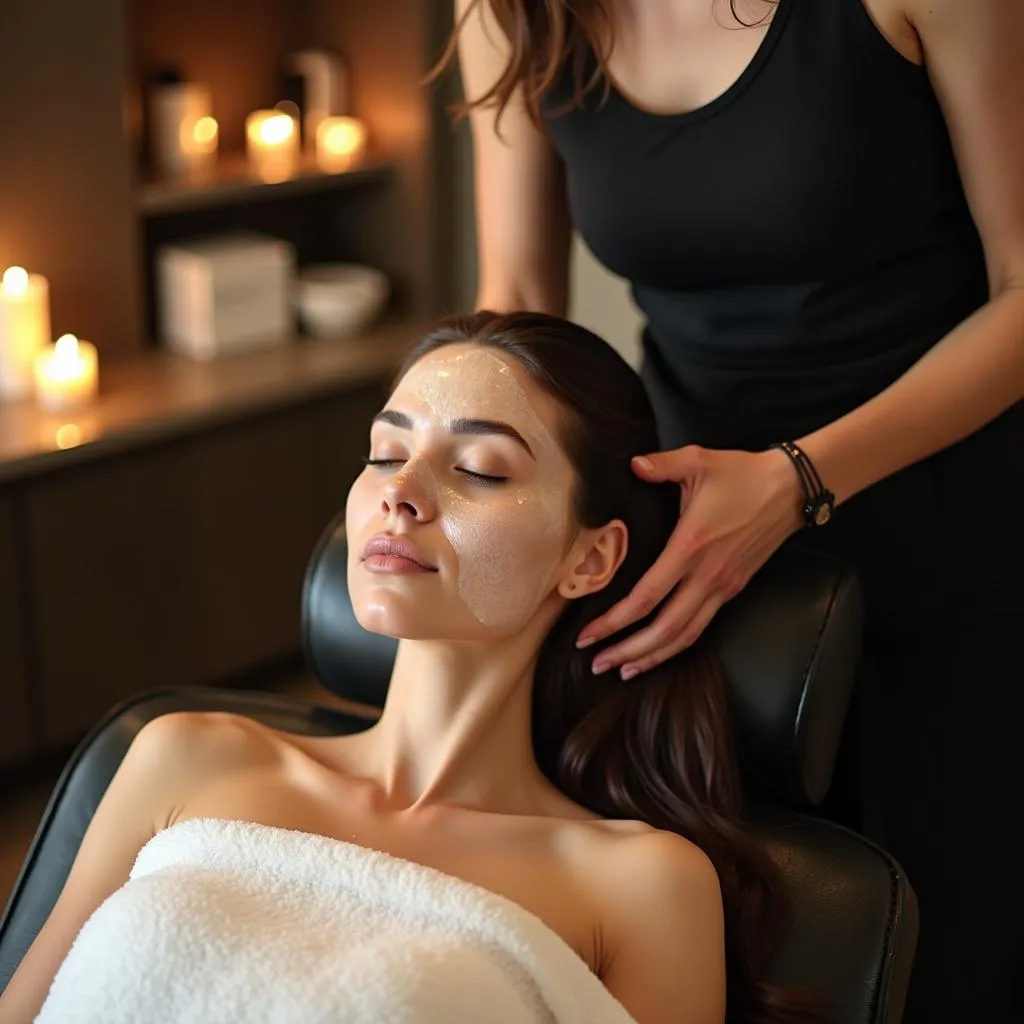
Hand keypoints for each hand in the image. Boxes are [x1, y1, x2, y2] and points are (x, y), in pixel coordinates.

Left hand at [577, 445, 804, 679]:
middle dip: (627, 650)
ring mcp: (723, 587)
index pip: (647, 597)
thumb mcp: (699, 459)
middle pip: (664, 630)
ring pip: (685, 637)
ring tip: (622, 669)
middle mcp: (706, 576)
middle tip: (596, 664)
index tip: (587, 634)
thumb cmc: (744, 474)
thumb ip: (661, 464)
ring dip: (652, 657)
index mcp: (690, 547)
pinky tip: (658, 651)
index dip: (614, 621)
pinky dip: (677, 646)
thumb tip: (632, 465)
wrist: (793, 489)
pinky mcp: (733, 590)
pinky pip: (701, 627)